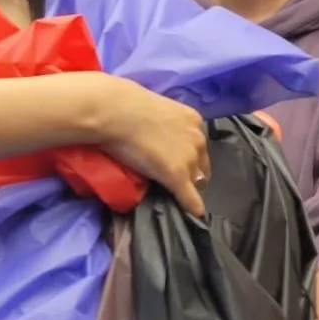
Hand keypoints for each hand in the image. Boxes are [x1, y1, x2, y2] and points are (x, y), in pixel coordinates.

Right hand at [99, 80, 209, 216]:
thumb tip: (154, 133)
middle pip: (202, 164)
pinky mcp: (177, 176)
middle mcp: (197, 139)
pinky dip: (193, 207)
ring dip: (189, 188)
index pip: (198, 145)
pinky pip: (191, 198)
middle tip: (177, 180)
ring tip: (177, 194)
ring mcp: (189, 158)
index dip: (189, 157)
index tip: (178, 162)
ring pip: (197, 181)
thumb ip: (162, 124)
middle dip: (192, 174)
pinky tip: (193, 214)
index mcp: (192, 120)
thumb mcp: (153, 110)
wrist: (116, 112)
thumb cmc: (125, 105)